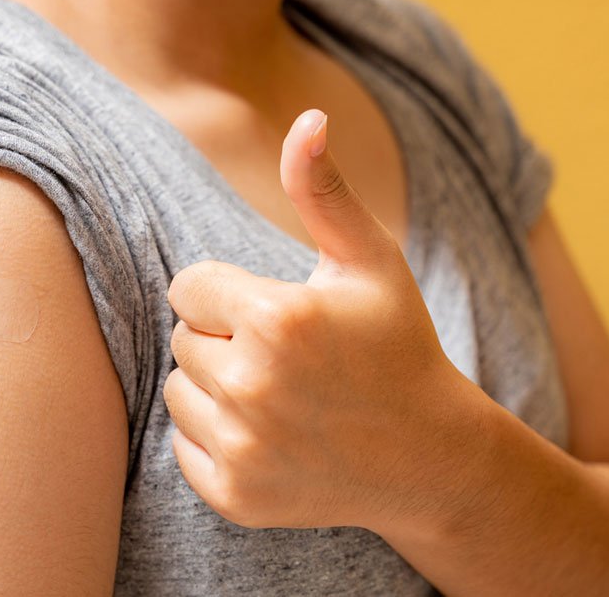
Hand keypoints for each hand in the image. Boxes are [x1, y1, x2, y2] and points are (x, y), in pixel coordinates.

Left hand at [164, 108, 484, 532]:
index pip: (188, 286)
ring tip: (276, 392)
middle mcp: (251, 385)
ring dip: (213, 387)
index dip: (227, 293)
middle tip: (284, 355)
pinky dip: (215, 438)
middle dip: (222, 337)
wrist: (429, 457)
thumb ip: (323, 190)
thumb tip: (307, 115)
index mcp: (277, 318)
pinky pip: (184, 445)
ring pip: (179, 390)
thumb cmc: (398, 346)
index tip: (272, 309)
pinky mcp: (234, 494)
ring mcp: (242, 447)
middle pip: (182, 337)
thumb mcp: (369, 262)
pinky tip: (269, 433)